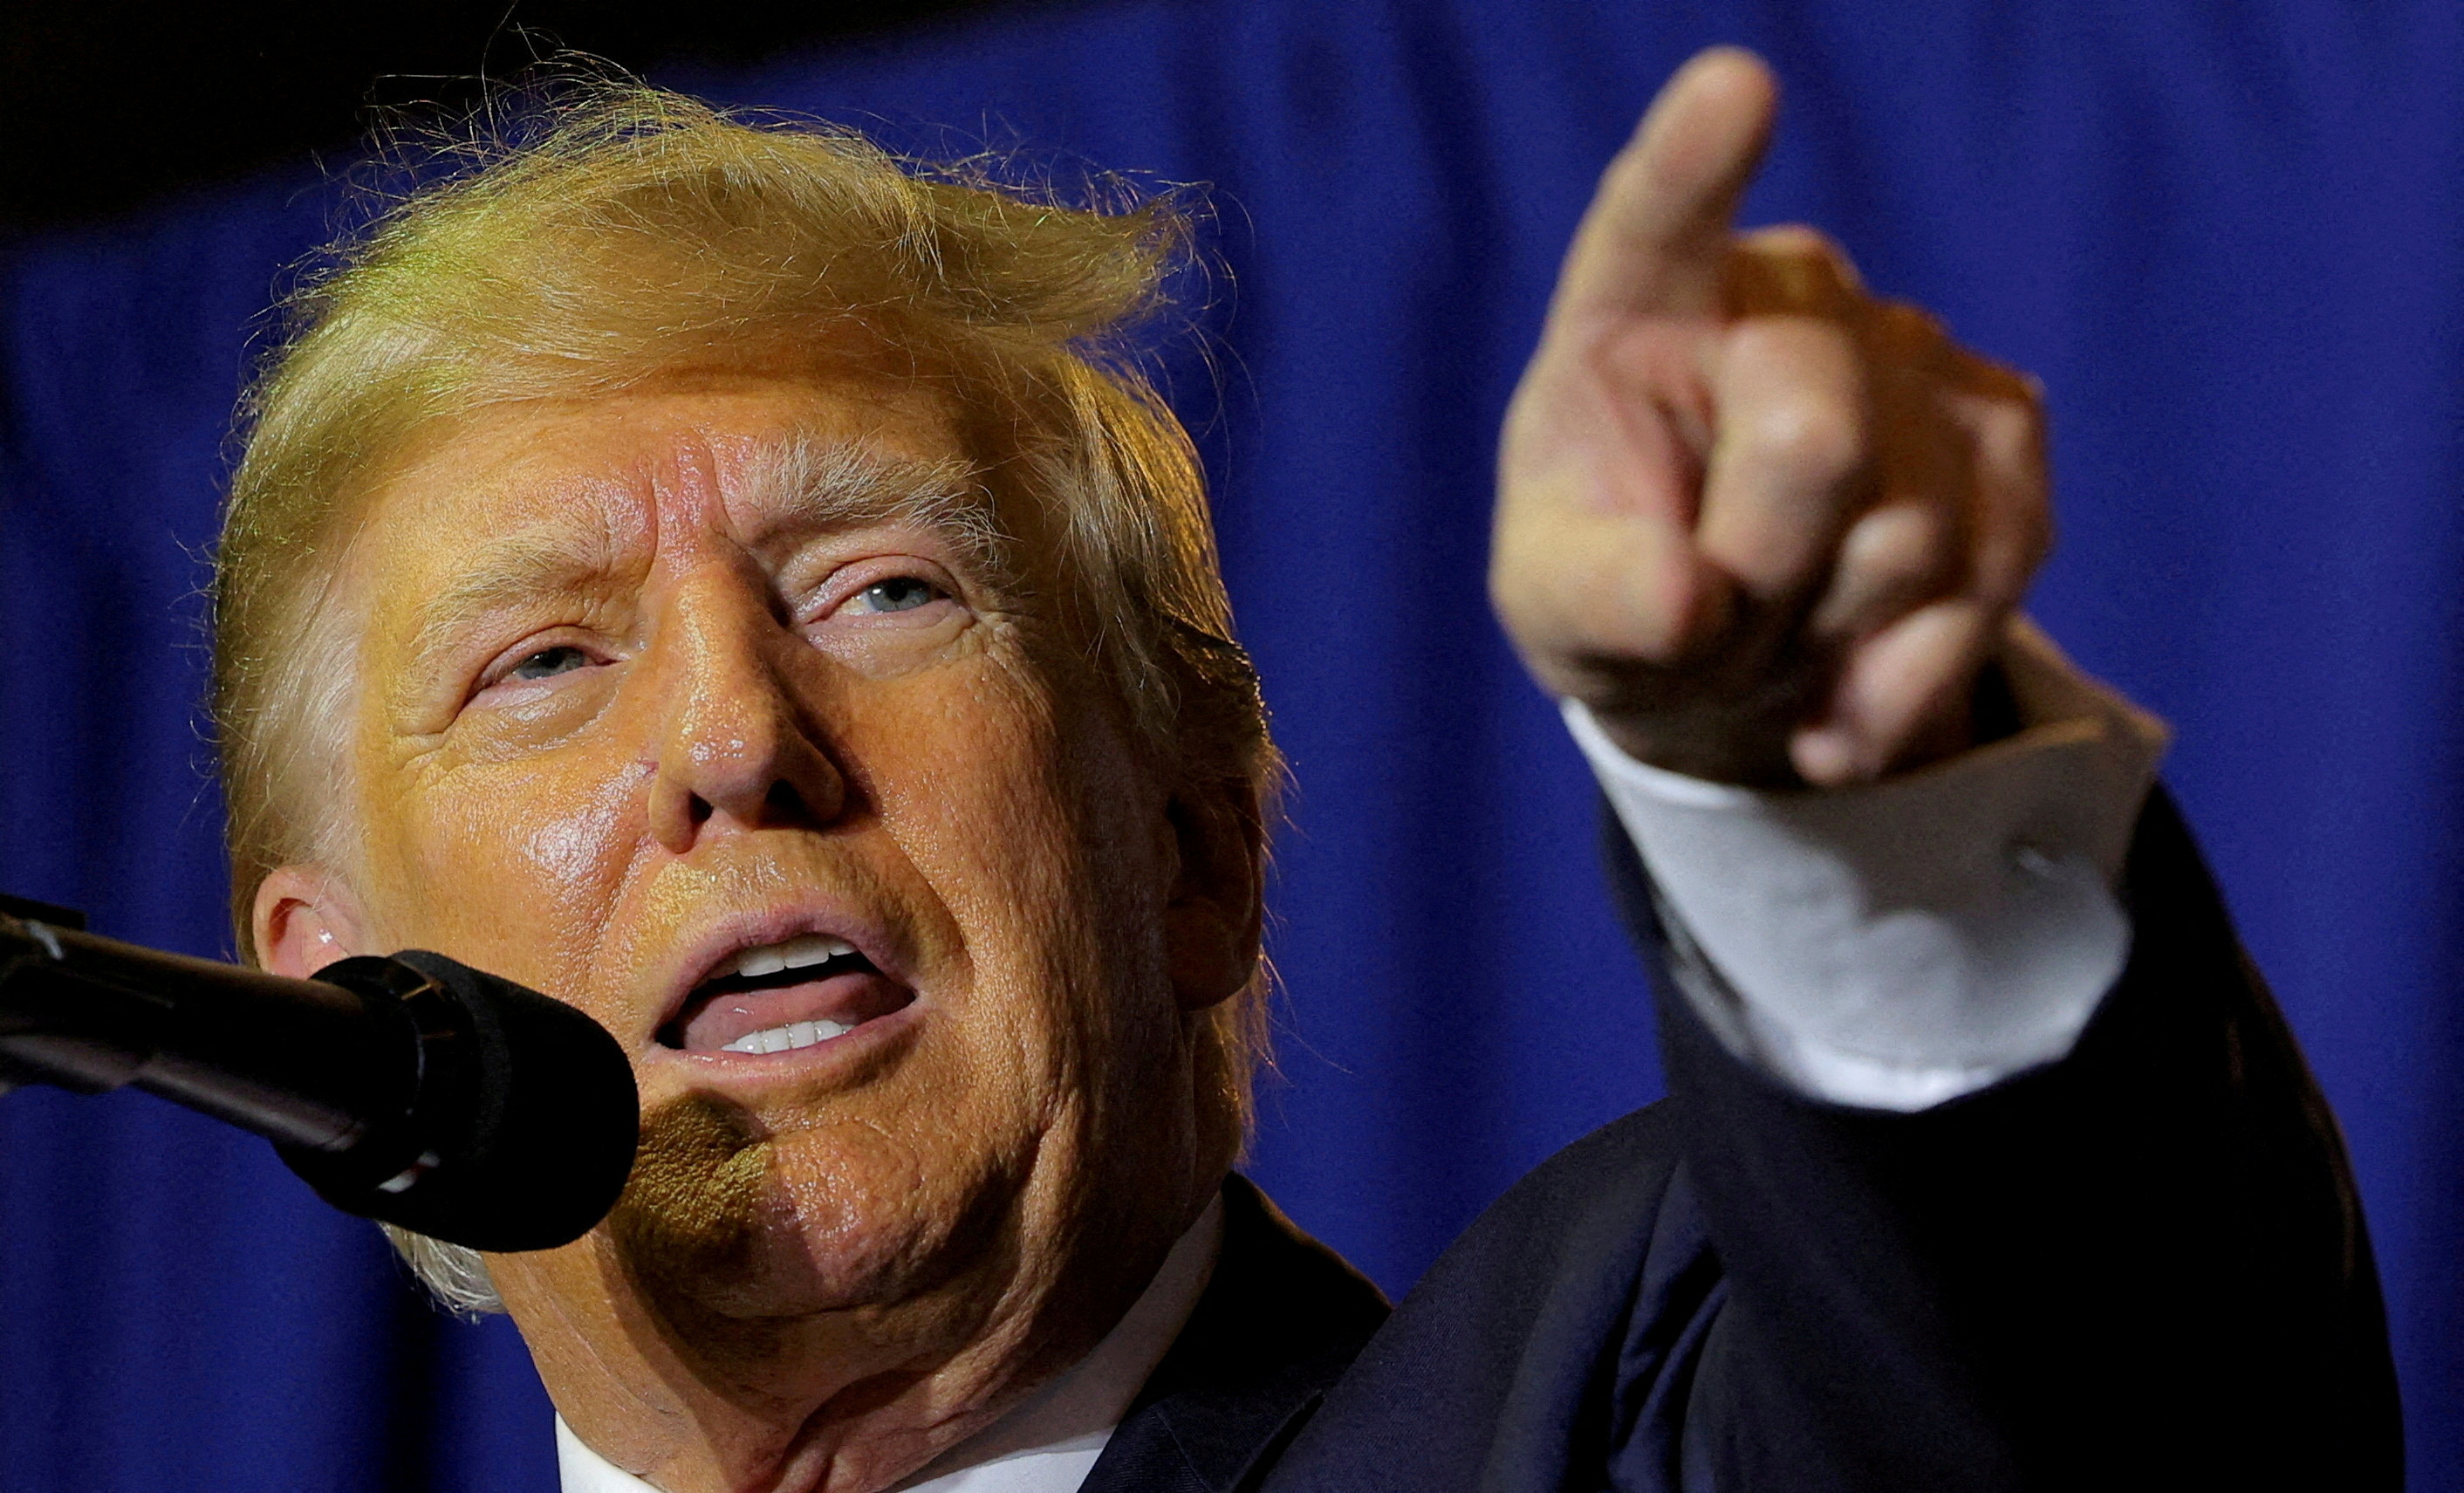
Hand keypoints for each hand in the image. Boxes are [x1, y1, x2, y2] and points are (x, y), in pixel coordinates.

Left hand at [1491, 48, 2049, 787]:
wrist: (1731, 656)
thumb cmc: (1620, 592)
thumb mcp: (1559, 609)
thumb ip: (1598, 598)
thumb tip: (1689, 601)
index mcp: (1639, 305)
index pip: (1658, 219)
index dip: (1697, 158)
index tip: (1734, 85)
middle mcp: (1786, 297)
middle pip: (1816, 439)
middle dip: (1762, 569)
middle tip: (1712, 612)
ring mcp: (1909, 351)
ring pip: (1909, 534)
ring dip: (1829, 635)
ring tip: (1772, 637)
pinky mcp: (2006, 431)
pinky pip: (1989, 578)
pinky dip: (1907, 677)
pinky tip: (1844, 695)